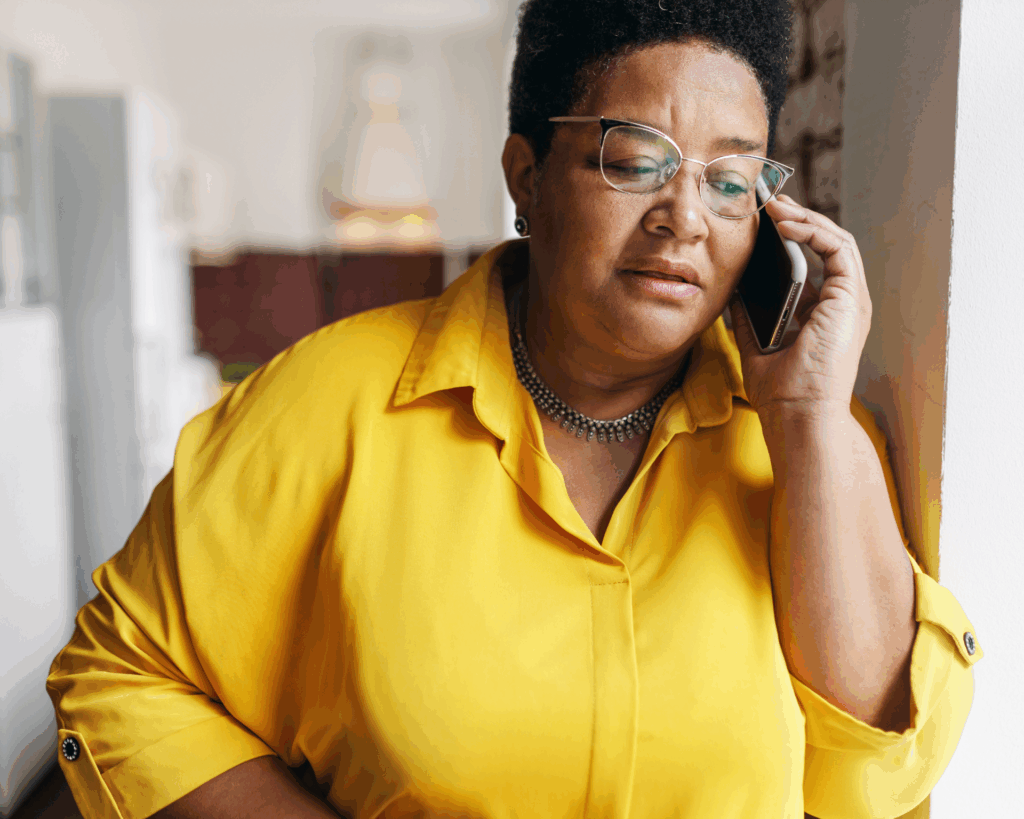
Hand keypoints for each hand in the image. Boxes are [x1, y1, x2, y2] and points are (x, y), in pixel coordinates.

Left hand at [728, 194, 871, 422]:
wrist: (798, 414)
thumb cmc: (780, 390)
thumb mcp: (755, 343)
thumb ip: (747, 316)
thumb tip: (731, 289)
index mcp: (824, 313)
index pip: (813, 262)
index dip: (790, 237)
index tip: (762, 222)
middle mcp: (842, 304)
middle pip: (825, 245)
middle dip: (798, 219)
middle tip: (768, 202)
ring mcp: (851, 301)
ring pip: (835, 240)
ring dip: (805, 218)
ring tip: (774, 206)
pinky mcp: (852, 298)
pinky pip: (838, 249)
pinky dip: (813, 230)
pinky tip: (786, 224)